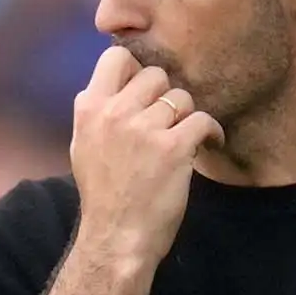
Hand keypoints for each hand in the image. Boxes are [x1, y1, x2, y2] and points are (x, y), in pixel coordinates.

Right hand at [71, 46, 223, 263]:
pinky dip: (211, 132)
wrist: (117, 238)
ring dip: (188, 117)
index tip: (146, 89)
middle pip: (155, 75)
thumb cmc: (103, 197)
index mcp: (89, 109)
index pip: (115, 57)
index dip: (136, 68)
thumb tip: (119, 84)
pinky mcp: (174, 148)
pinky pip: (203, 120)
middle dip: (165, 96)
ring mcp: (144, 129)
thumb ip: (98, 113)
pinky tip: (209, 143)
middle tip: (169, 121)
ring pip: (182, 97)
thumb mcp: (83, 147)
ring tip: (186, 138)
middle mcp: (114, 113)